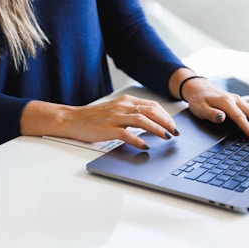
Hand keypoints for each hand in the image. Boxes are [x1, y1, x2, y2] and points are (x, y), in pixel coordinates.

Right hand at [20, 95, 179, 149]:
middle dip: (166, 122)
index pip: (152, 105)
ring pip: (142, 120)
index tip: (173, 124)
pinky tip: (146, 146)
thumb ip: (132, 113)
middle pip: (151, 111)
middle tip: (175, 131)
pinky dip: (138, 140)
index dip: (166, 115)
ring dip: (157, 129)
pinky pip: (127, 134)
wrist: (73, 119)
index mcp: (126, 101)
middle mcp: (123, 106)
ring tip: (167, 137)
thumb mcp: (116, 110)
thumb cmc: (94, 117)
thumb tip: (150, 123)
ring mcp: (116, 117)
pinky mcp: (109, 129)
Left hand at [169, 69, 248, 138]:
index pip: (239, 117)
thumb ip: (211, 114)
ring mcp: (239, 100)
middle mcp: (235, 100)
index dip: (248, 127)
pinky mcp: (240, 102)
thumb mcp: (200, 108)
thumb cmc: (198, 100)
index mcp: (226, 102)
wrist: (199, 89)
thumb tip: (221, 117)